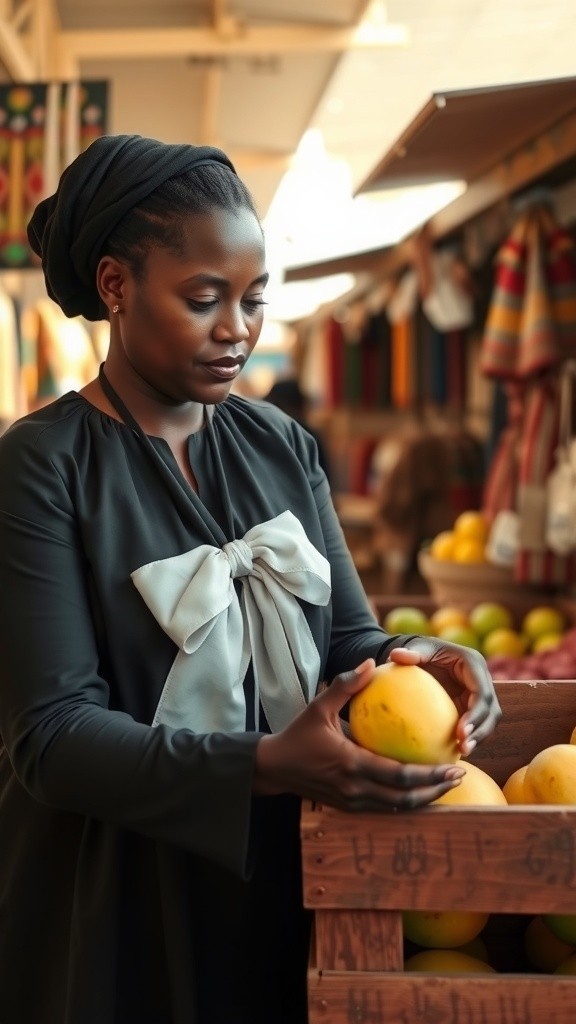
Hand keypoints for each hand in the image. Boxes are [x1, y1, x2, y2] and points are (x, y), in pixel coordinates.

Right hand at [253, 658, 464, 811]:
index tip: (453, 766)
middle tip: (459, 775)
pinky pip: (385, 808)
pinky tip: (422, 790)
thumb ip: (345, 685)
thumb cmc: (298, 734)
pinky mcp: (350, 808)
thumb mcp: (318, 706)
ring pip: (397, 808)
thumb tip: (371, 662)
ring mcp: (353, 802)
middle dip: (436, 790)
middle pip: (405, 798)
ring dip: (425, 799)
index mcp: (351, 763)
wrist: (274, 768)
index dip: (430, 775)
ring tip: (447, 785)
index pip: (399, 775)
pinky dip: (406, 801)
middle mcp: (355, 788)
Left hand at [389, 638, 501, 756]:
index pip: (482, 691)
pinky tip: (456, 751)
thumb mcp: (418, 649)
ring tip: (462, 752)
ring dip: (478, 738)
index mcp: (473, 664)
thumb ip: (411, 653)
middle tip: (463, 747)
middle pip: (490, 710)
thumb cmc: (421, 651)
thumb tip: (396, 656)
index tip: (461, 731)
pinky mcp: (472, 707)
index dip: (476, 713)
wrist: (424, 656)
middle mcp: (481, 680)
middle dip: (480, 730)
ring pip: (488, 721)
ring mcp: (478, 695)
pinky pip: (477, 725)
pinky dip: (470, 738)